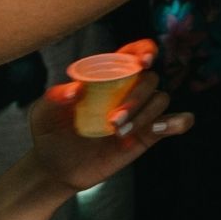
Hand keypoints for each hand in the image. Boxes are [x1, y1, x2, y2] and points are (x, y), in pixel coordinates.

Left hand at [27, 40, 191, 192]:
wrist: (54, 167)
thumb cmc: (50, 131)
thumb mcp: (43, 112)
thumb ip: (55, 97)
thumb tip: (75, 90)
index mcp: (106, 76)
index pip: (133, 55)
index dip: (144, 51)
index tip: (143, 60)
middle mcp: (127, 91)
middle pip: (150, 79)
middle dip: (136, 97)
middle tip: (113, 121)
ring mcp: (139, 113)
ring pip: (160, 100)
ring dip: (145, 114)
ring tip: (120, 134)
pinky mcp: (146, 136)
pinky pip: (173, 123)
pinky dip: (177, 122)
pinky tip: (167, 127)